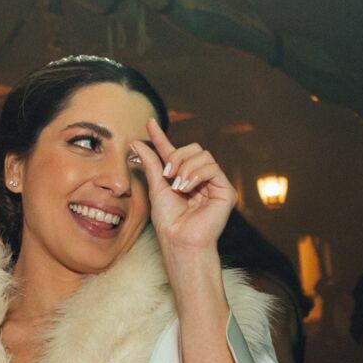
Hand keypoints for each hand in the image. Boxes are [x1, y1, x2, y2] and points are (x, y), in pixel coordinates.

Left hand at [128, 117, 236, 254]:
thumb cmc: (169, 222)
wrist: (180, 240)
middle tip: (167, 175)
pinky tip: (187, 188)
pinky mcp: (226, 191)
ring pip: (203, 155)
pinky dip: (197, 174)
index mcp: (183, 178)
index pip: (173, 152)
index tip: (149, 123)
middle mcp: (200, 179)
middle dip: (178, 157)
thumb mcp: (156, 187)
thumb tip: (136, 143)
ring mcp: (215, 184)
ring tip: (178, 186)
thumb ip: (151, 164)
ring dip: (186, 167)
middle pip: (194, 148)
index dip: (161, 137)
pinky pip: (212, 167)